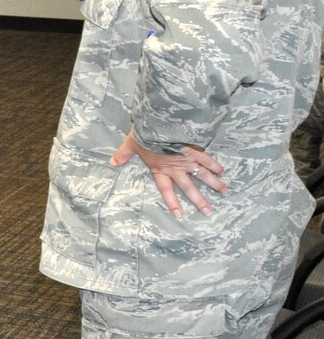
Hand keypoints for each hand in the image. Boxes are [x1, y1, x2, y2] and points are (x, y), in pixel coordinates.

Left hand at [111, 132, 228, 216]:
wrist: (161, 124)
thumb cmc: (146, 134)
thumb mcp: (131, 144)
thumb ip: (123, 154)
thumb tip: (112, 162)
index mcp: (160, 169)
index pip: (167, 190)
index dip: (173, 202)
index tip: (180, 214)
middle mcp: (176, 168)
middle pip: (189, 188)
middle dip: (200, 200)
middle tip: (209, 212)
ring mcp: (188, 160)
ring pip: (203, 176)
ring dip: (214, 184)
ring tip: (225, 192)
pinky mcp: (196, 150)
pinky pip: (208, 160)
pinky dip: (216, 165)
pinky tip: (224, 172)